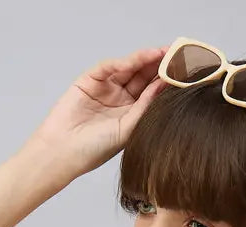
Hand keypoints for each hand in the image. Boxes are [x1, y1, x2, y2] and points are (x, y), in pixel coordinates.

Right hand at [26, 47, 168, 179]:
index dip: (166, 81)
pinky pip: (108, 67)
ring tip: (161, 53)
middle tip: (176, 55)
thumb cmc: (92, 150)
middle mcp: (119, 99)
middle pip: (142, 76)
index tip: (183, 74)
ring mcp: (104, 88)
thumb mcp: (127, 130)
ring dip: (144, 60)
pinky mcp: (89, 80)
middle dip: (158, 65)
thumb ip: (145, 107)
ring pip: (128, 68)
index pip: (151, 92)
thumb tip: (164, 85)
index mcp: (130, 114)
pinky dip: (122, 62)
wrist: (62, 153)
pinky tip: (137, 60)